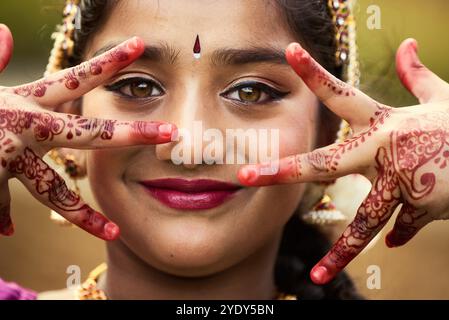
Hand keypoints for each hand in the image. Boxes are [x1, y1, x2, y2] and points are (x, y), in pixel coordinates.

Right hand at [0, 24, 175, 240]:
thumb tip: (2, 33)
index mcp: (23, 102)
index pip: (75, 78)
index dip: (109, 62)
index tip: (141, 47)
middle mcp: (23, 129)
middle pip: (88, 133)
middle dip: (132, 132)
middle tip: (171, 134)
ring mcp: (7, 159)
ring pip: (54, 192)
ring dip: (83, 216)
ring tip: (111, 234)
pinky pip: (0, 205)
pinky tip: (5, 229)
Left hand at [237, 38, 448, 283]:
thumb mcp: (443, 97)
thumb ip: (417, 76)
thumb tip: (408, 44)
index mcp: (385, 122)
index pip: (342, 94)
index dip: (314, 72)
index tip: (289, 52)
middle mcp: (385, 151)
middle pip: (325, 164)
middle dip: (284, 170)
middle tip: (245, 176)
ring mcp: (404, 182)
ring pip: (365, 221)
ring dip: (341, 253)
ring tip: (317, 277)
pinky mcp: (424, 206)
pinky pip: (401, 227)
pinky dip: (397, 234)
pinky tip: (390, 244)